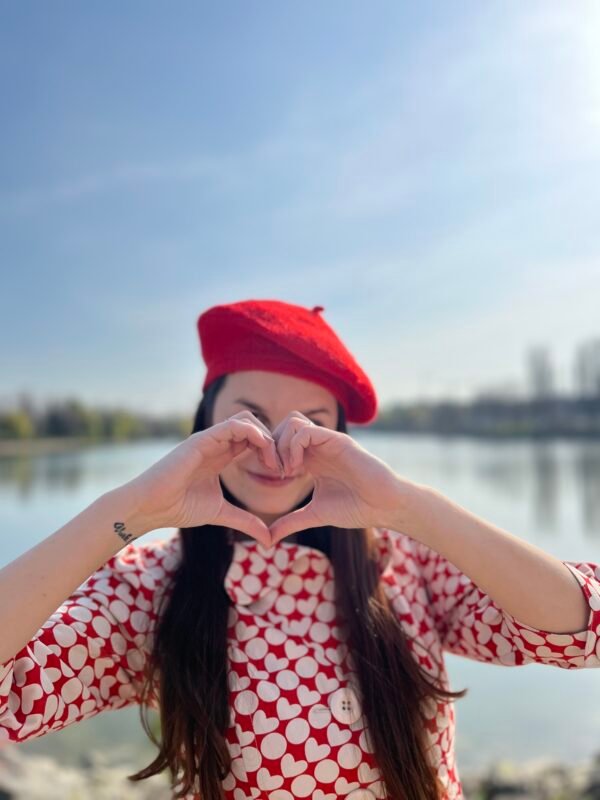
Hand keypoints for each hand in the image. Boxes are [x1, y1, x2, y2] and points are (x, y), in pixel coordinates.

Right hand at [121, 413, 283, 546]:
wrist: (152, 507)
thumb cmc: (179, 508)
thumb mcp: (222, 514)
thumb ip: (246, 521)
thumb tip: (269, 540)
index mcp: (222, 456)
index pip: (254, 441)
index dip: (272, 451)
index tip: (283, 472)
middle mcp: (217, 443)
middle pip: (254, 425)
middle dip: (273, 442)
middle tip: (283, 466)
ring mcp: (210, 439)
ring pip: (247, 420)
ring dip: (266, 437)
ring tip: (273, 461)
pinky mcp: (202, 439)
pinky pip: (234, 425)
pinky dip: (254, 434)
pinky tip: (263, 454)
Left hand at [268, 413, 410, 544]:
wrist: (383, 506)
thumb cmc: (356, 508)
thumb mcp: (315, 515)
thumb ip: (291, 522)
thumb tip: (268, 539)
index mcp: (311, 459)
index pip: (281, 441)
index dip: (271, 455)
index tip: (273, 478)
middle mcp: (318, 446)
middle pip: (283, 426)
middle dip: (272, 446)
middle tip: (275, 471)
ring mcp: (328, 441)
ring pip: (293, 422)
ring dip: (283, 444)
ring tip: (287, 470)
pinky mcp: (337, 441)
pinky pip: (307, 430)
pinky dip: (295, 446)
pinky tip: (298, 469)